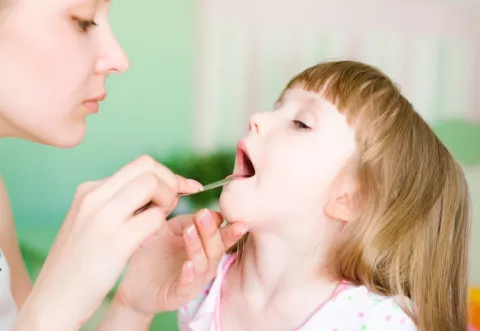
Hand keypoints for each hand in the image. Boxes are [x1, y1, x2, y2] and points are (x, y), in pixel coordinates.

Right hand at [14, 155, 201, 330]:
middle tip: (170, 207)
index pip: (141, 165)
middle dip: (170, 183)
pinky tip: (148, 240)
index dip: (167, 175)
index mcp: (89, 191)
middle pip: (149, 166)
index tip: (182, 190)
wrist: (54, 299)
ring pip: (152, 185)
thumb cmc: (79, 263)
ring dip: (167, 202)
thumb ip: (119, 204)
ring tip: (157, 225)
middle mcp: (94, 197)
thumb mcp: (91, 223)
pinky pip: (154, 218)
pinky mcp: (115, 242)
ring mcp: (103, 218)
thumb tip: (159, 189)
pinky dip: (160, 226)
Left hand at [114, 208, 246, 315]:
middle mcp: (205, 265)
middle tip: (204, 214)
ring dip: (198, 247)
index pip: (223, 236)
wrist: (132, 283)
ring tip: (189, 231)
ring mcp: (193, 281)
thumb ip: (185, 217)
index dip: (229, 227)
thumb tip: (196, 192)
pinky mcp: (178, 296)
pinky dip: (190, 275)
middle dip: (212, 231)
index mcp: (206, 248)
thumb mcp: (169, 230)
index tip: (230, 212)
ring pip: (204, 265)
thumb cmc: (154, 253)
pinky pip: (187, 286)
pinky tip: (188, 264)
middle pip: (216, 248)